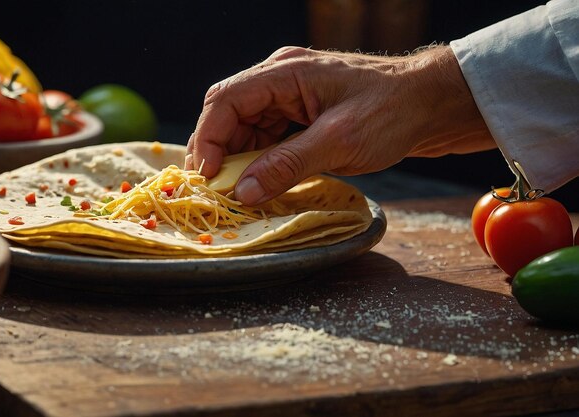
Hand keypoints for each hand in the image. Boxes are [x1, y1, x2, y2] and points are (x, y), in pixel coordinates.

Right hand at [186, 45, 494, 204]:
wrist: (432, 104)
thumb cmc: (392, 113)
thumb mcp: (339, 142)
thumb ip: (288, 165)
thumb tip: (244, 192)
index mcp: (285, 72)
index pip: (226, 100)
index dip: (210, 139)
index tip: (209, 177)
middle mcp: (282, 78)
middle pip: (230, 112)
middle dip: (219, 150)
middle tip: (216, 188)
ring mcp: (292, 94)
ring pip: (247, 125)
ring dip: (240, 156)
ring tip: (238, 189)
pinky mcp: (304, 111)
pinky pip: (269, 133)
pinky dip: (261, 157)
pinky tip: (262, 178)